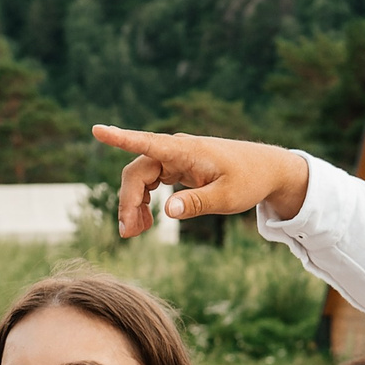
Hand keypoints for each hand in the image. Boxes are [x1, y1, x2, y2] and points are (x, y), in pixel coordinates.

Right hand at [90, 126, 309, 238]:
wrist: (267, 170)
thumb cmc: (249, 180)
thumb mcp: (227, 197)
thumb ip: (197, 203)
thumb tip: (167, 212)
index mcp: (185, 150)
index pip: (147, 142)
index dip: (120, 138)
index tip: (97, 130)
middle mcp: (176, 149)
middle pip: (137, 172)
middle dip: (128, 201)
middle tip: (128, 234)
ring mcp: (175, 157)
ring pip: (142, 178)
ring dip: (134, 203)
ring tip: (135, 232)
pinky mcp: (178, 167)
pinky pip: (152, 182)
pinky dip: (146, 200)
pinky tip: (147, 221)